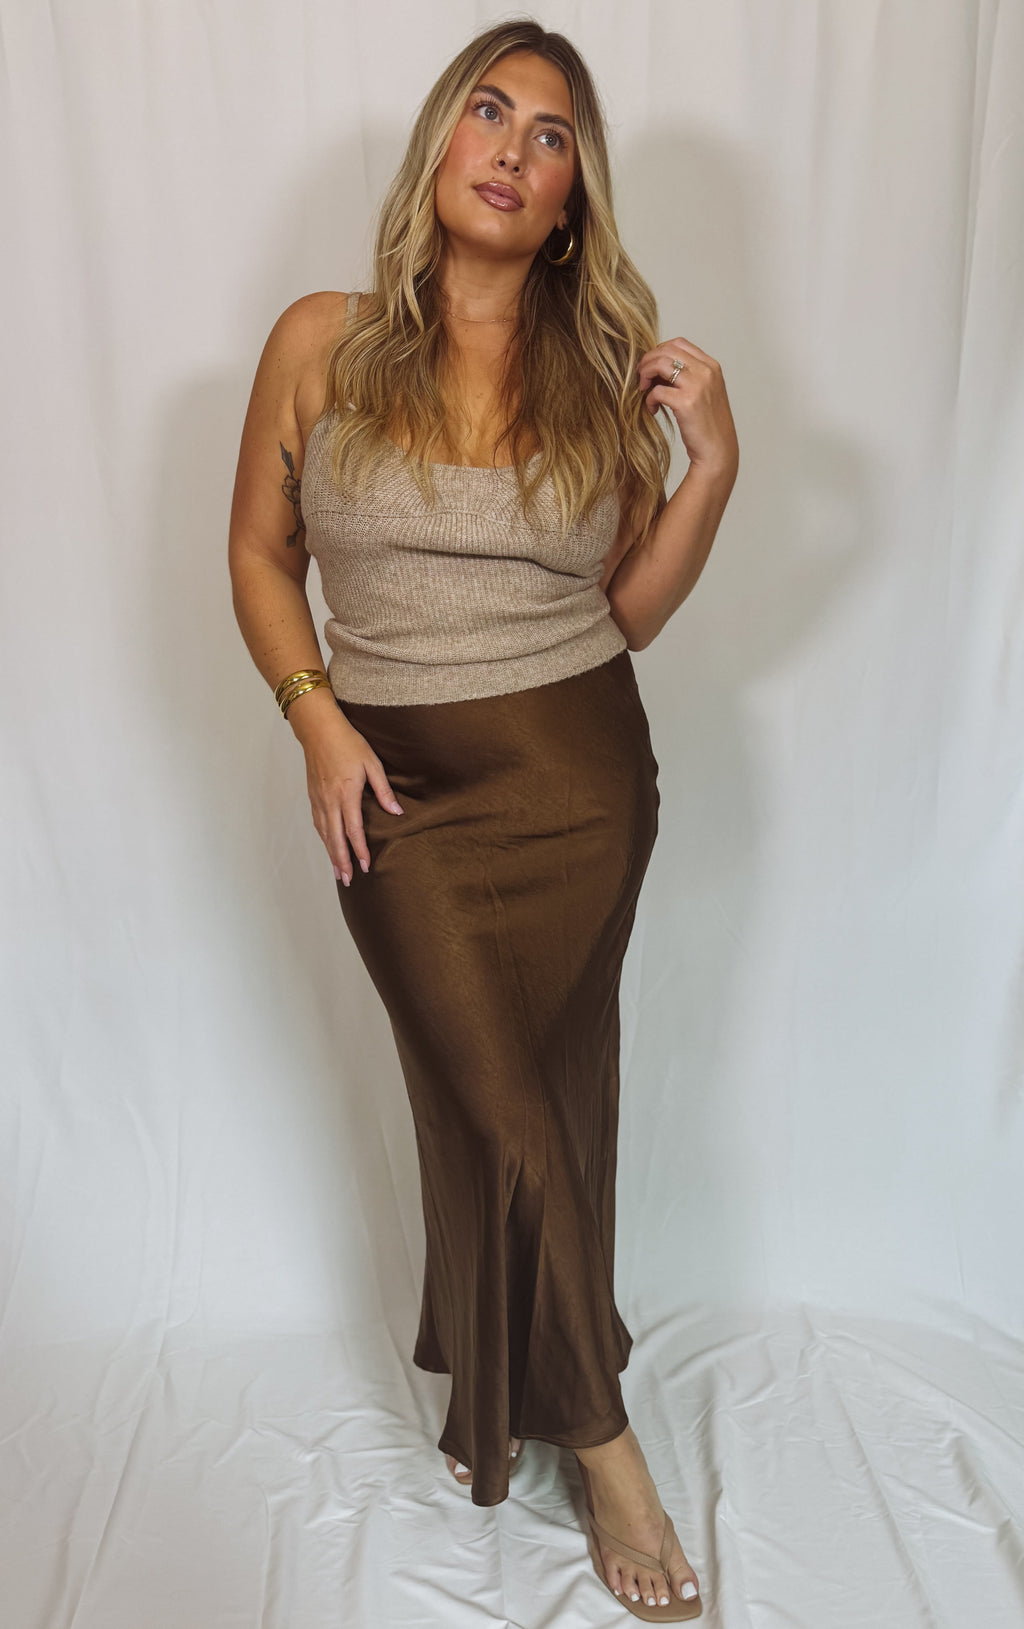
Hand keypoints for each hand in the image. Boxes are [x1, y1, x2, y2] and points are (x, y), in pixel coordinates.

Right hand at [300, 715, 403, 886]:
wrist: (319, 730)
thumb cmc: (348, 744)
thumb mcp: (372, 764)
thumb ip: (383, 790)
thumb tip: (396, 813)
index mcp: (346, 794)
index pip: (353, 830)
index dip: (360, 850)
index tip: (365, 866)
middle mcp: (329, 801)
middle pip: (335, 838)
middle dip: (342, 861)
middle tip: (347, 880)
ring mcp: (318, 800)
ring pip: (324, 834)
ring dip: (331, 854)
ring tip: (337, 872)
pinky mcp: (313, 796)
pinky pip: (318, 824)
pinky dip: (324, 839)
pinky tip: (328, 846)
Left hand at [637, 337, 737, 479]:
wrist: (718, 451)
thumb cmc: (708, 425)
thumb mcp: (704, 392)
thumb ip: (688, 376)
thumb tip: (659, 366)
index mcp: (711, 366)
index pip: (679, 343)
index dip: (659, 352)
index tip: (652, 367)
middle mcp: (706, 371)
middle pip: (667, 350)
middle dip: (648, 361)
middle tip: (641, 378)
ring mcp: (697, 385)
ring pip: (660, 364)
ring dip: (646, 375)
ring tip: (644, 390)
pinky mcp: (686, 402)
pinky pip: (657, 391)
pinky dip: (649, 399)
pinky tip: (653, 409)